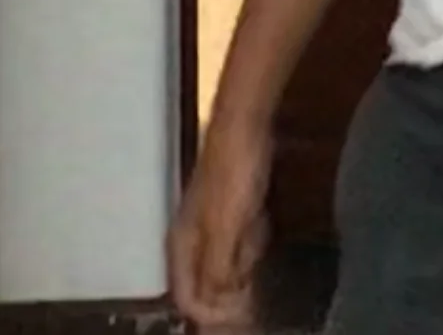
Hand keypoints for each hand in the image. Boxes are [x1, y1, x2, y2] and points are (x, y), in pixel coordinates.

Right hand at [167, 113, 274, 328]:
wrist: (244, 127)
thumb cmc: (232, 178)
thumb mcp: (225, 229)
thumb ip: (217, 271)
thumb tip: (215, 309)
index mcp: (183, 244)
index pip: (187, 297)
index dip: (209, 316)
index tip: (237, 322)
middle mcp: (192, 236)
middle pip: (203, 283)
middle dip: (223, 300)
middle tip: (250, 311)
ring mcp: (212, 220)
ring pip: (221, 262)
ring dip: (238, 275)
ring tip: (255, 280)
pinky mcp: (231, 206)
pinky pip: (237, 240)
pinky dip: (248, 247)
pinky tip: (259, 240)